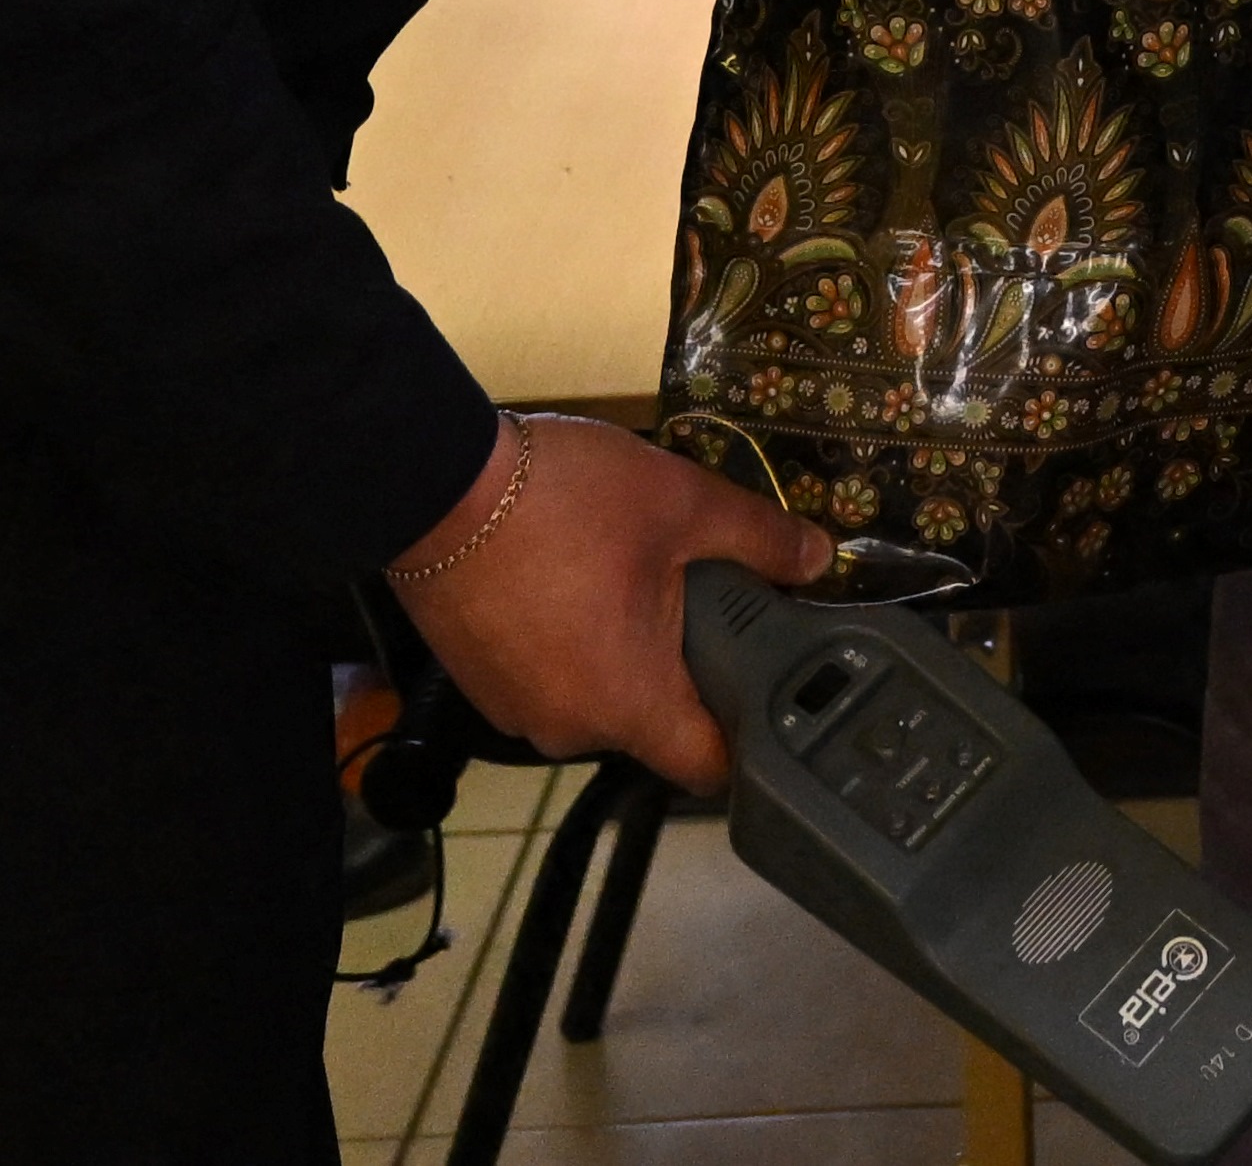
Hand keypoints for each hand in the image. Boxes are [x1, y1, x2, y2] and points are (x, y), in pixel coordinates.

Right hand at [391, 415, 827, 791]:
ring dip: (623, 651)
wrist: (435, 486)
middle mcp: (571, 728)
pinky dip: (571, 644)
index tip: (773, 692)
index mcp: (629, 702)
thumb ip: (759, 539)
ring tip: (631, 578)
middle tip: (703, 600)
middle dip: (684, 668)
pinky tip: (575, 583)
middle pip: (655, 725)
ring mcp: (518, 712)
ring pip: (600, 698)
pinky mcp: (482, 686)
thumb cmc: (564, 501)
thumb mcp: (680, 503)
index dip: (750, 736)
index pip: (708, 764)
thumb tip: (817, 559)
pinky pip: (551, 680)